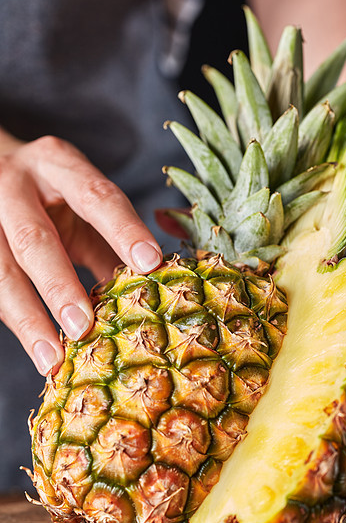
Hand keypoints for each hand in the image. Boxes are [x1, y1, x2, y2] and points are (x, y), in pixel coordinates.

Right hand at [0, 135, 161, 375]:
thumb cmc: (52, 196)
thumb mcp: (83, 206)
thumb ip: (111, 242)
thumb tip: (153, 292)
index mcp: (57, 164)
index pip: (95, 195)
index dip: (122, 229)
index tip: (150, 264)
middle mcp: (13, 183)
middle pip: (33, 238)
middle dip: (58, 285)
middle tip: (83, 326)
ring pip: (0, 271)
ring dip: (28, 318)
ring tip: (52, 359)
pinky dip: (18, 321)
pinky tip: (39, 350)